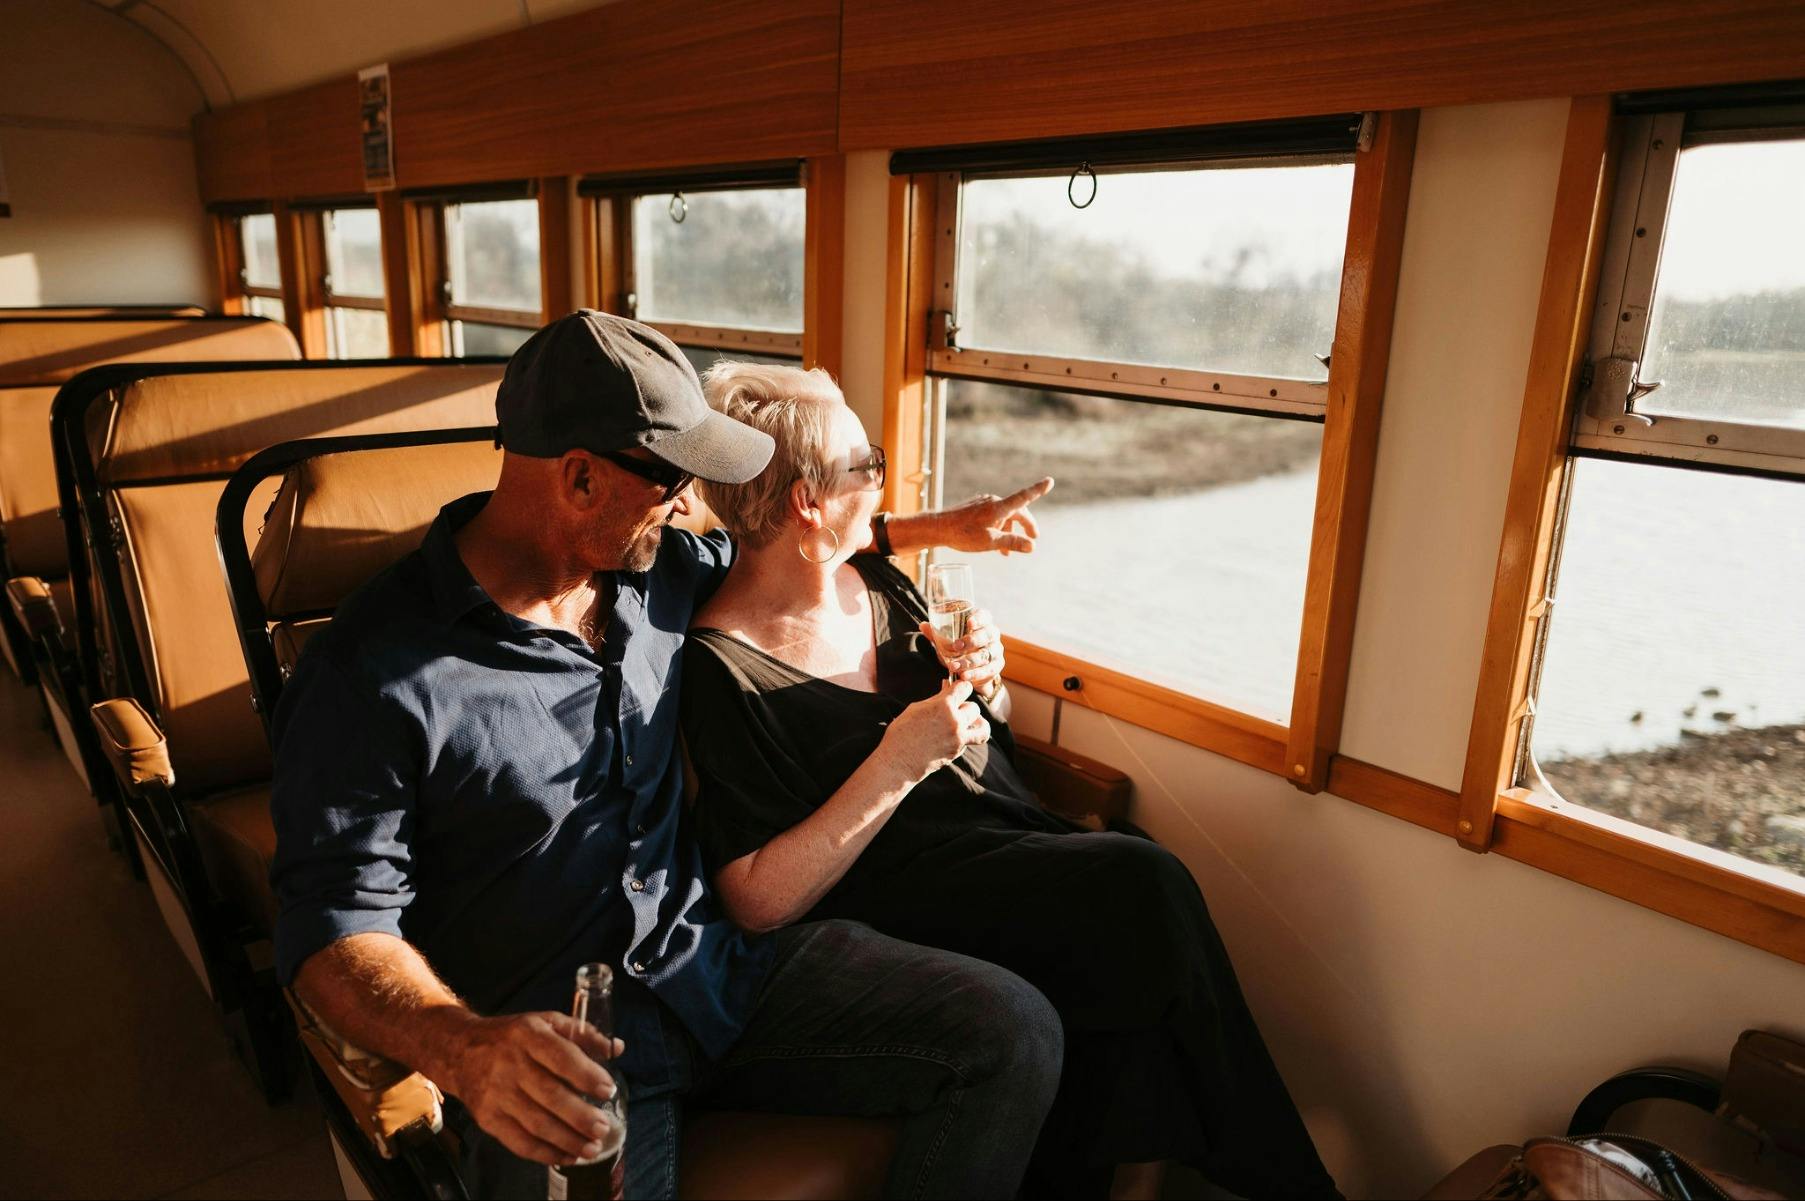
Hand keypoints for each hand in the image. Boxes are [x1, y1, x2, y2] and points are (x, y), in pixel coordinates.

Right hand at [438, 1011, 625, 1165]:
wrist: (460, 1050)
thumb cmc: (512, 1036)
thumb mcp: (546, 1022)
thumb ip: (583, 1034)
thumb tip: (617, 1048)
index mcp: (528, 1035)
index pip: (561, 1057)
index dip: (586, 1076)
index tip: (608, 1090)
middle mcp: (510, 1064)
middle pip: (550, 1096)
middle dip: (581, 1117)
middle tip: (604, 1128)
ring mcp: (496, 1094)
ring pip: (536, 1123)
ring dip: (567, 1140)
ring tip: (592, 1148)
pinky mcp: (487, 1118)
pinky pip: (518, 1141)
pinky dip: (545, 1153)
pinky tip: (567, 1156)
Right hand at [880, 678, 989, 782]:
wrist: (898, 762)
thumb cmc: (902, 732)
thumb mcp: (917, 708)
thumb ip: (937, 698)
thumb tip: (947, 685)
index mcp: (943, 706)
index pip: (965, 687)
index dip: (961, 687)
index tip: (956, 690)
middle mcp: (955, 721)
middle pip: (974, 707)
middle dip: (964, 707)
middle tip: (954, 710)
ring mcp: (958, 738)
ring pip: (982, 727)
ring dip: (976, 723)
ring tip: (966, 723)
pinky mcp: (957, 751)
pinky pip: (970, 741)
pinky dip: (965, 737)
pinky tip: (952, 736)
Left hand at [919, 611, 1003, 697]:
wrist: (974, 669)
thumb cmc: (960, 648)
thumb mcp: (948, 640)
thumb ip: (937, 634)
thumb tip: (923, 625)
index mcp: (982, 623)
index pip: (984, 616)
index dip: (978, 618)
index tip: (969, 623)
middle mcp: (992, 635)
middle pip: (987, 635)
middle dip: (971, 641)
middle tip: (956, 647)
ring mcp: (996, 651)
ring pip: (985, 654)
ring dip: (969, 661)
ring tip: (954, 666)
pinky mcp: (996, 666)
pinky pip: (988, 670)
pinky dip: (975, 674)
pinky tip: (964, 676)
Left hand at [934, 477, 1053, 555]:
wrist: (937, 528)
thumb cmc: (963, 535)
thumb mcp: (990, 542)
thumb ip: (1012, 543)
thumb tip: (1032, 546)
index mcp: (999, 507)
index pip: (1024, 497)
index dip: (1038, 490)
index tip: (1050, 481)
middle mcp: (993, 502)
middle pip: (1017, 511)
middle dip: (1026, 525)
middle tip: (1033, 538)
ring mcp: (983, 503)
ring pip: (1004, 516)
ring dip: (1009, 531)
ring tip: (1008, 552)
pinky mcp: (975, 508)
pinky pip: (993, 517)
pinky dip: (998, 528)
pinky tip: (994, 544)